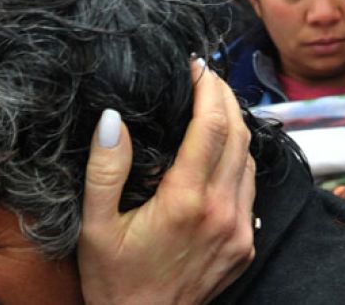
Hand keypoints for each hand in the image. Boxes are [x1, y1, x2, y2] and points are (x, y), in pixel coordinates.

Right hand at [77, 59, 255, 304]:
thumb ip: (105, 169)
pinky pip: (250, 186)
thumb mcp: (94, 225)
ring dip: (236, 124)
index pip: (212, 126)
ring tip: (213, 102)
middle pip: (239, 134)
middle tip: (206, 73)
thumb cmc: (114, 280)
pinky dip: (240, 157)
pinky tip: (220, 148)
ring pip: (251, 158)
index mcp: (186, 201)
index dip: (208, 88)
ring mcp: (239, 230)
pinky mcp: (245, 244)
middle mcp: (222, 212)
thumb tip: (114, 118)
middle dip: (225, 96)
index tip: (195, 65)